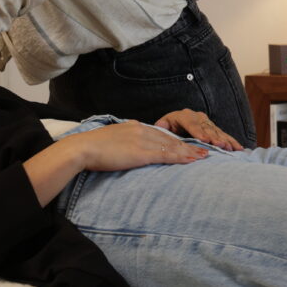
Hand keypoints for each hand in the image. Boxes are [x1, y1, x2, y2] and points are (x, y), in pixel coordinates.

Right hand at [68, 120, 208, 171]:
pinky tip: (190, 160)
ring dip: (189, 152)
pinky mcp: (141, 152)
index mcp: (133, 126)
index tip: (186, 145)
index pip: (159, 134)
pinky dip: (180, 158)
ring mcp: (141, 140)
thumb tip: (127, 147)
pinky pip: (166, 155)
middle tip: (203, 150)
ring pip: (171, 147)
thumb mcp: (110, 139)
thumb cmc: (92, 147)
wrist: (83, 148)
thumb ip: (123, 140)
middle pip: (169, 139)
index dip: (174, 141)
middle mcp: (140, 130)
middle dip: (187, 145)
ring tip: (203, 157)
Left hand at [154, 109, 242, 150]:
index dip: (198, 131)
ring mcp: (207, 123)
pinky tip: (239, 148)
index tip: (204, 139)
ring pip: (217, 132)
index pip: (191, 123)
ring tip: (231, 148)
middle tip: (220, 145)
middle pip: (206, 128)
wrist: (176, 123)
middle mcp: (197, 117)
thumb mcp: (164, 124)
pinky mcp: (214, 129)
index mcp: (183, 116)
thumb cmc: (169, 126)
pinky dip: (232, 142)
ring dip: (225, 140)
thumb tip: (160, 125)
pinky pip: (224, 135)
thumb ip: (162, 126)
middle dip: (214, 137)